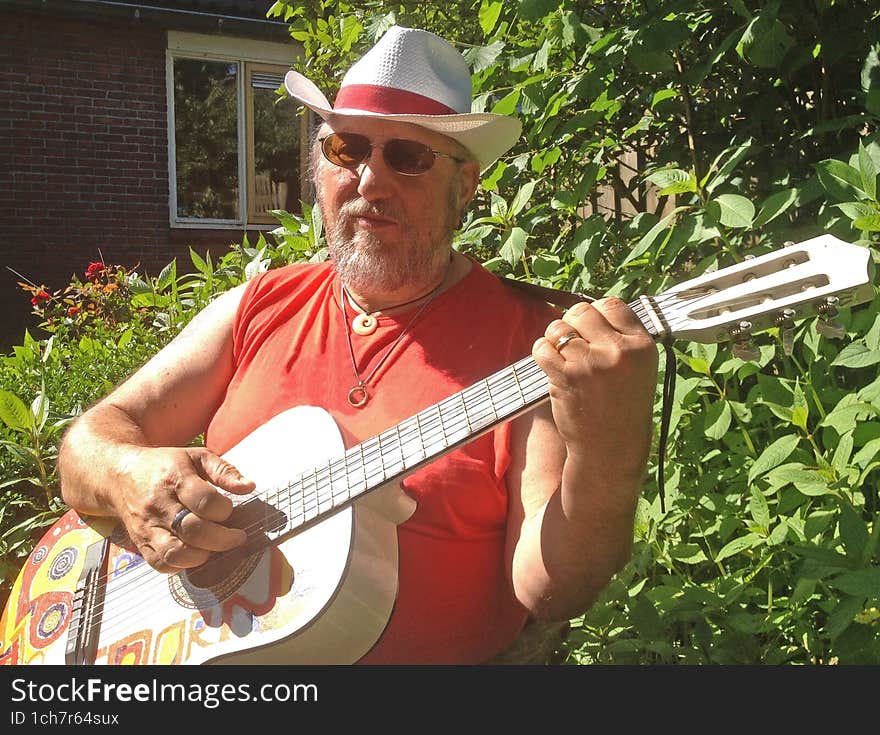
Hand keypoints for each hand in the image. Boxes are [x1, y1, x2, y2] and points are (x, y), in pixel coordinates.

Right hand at [113, 447, 255, 572]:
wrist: (121, 475)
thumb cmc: (166, 466)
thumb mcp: (197, 457)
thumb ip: (225, 471)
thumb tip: (249, 486)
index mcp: (175, 479)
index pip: (205, 502)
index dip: (225, 510)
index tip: (230, 511)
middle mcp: (158, 505)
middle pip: (194, 531)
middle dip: (223, 539)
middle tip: (237, 537)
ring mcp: (147, 527)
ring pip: (176, 553)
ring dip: (203, 556)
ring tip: (215, 547)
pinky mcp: (140, 543)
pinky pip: (161, 564)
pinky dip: (182, 566)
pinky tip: (195, 554)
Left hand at [532, 298, 658, 482]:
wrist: (611, 447)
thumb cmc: (623, 406)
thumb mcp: (638, 368)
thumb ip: (621, 337)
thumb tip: (593, 309)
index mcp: (641, 346)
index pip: (612, 304)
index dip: (597, 312)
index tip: (592, 325)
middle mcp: (618, 351)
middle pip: (582, 311)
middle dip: (572, 322)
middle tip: (574, 341)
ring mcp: (590, 363)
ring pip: (559, 327)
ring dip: (555, 338)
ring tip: (563, 356)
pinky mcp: (566, 376)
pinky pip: (543, 347)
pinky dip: (542, 353)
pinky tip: (552, 365)